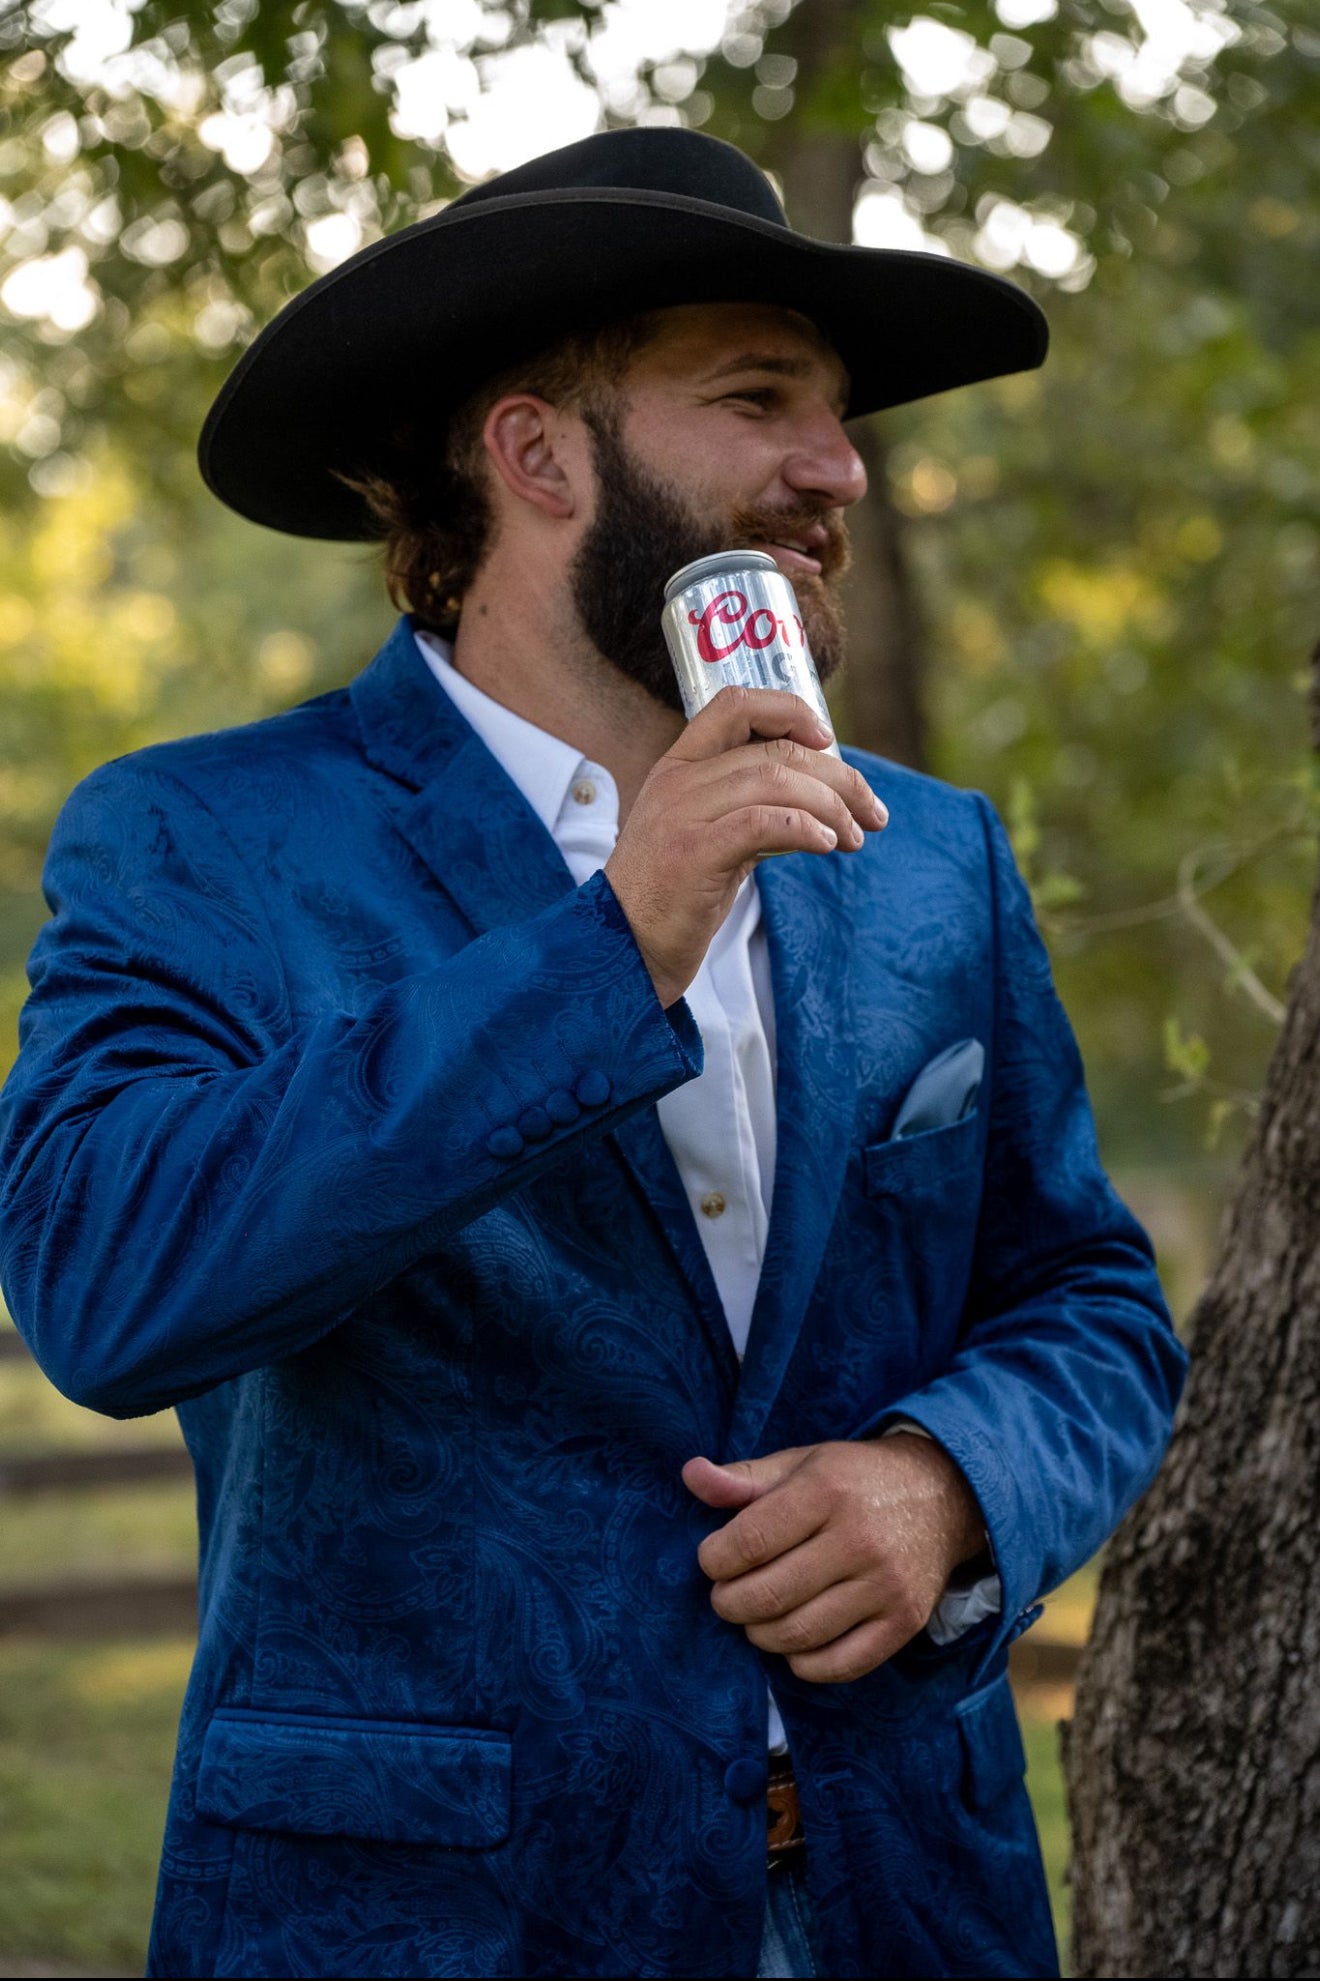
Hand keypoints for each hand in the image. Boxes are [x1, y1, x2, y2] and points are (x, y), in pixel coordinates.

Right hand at [604, 686, 886, 1008]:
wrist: (623, 948)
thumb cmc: (673, 897)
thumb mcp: (710, 836)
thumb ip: (751, 809)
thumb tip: (820, 800)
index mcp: (678, 766)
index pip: (735, 705)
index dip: (790, 711)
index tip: (829, 742)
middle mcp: (677, 781)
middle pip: (775, 751)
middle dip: (839, 778)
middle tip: (871, 813)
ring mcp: (681, 816)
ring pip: (774, 782)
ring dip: (831, 808)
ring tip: (854, 838)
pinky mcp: (692, 855)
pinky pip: (761, 824)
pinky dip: (805, 828)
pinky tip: (827, 845)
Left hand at [682, 1435, 985, 1683]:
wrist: (941, 1496)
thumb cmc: (854, 1480)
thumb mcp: (801, 1463)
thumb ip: (744, 1478)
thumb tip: (691, 1476)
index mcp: (827, 1490)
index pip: (751, 1540)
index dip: (715, 1560)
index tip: (711, 1561)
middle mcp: (860, 1539)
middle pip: (770, 1595)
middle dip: (730, 1603)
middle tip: (726, 1596)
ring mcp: (886, 1585)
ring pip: (800, 1634)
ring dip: (761, 1634)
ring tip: (756, 1617)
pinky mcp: (905, 1622)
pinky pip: (841, 1664)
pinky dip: (804, 1664)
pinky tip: (794, 1642)